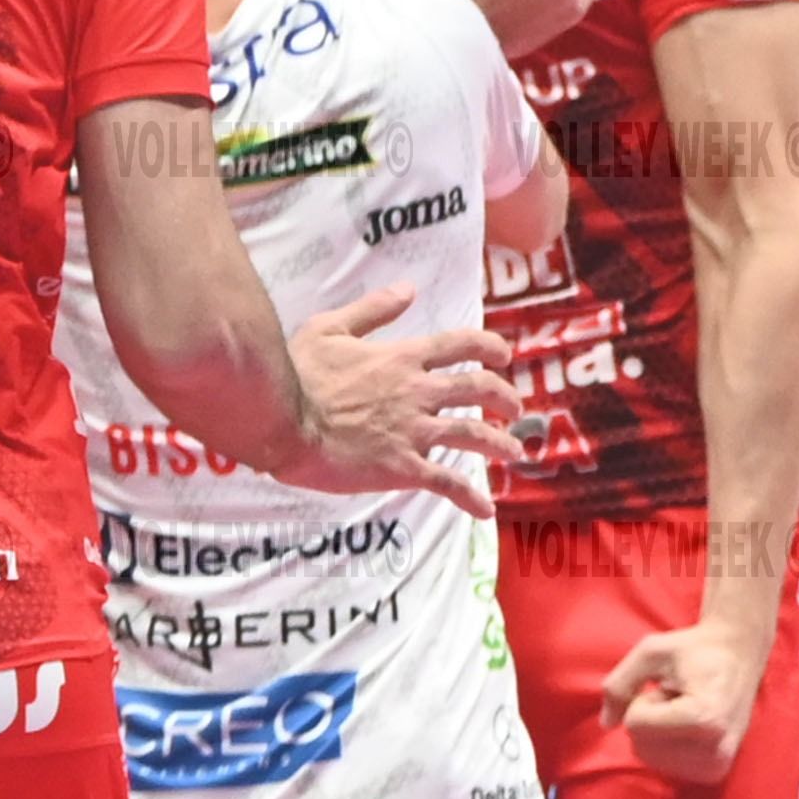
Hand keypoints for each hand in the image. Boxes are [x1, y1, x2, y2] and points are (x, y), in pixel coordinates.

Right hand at [270, 282, 521, 518]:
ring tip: (515, 452)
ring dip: (500, 443)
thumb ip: (373, 309)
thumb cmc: (298, 372)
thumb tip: (408, 289)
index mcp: (403, 357)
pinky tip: (485, 509)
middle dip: (504, 397)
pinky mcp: (402, 467)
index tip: (504, 355)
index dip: (488, 347)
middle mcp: (418, 392)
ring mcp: (413, 431)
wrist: (283, 420)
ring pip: (473, 435)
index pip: (460, 344)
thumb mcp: (331, 327)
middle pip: (478, 389)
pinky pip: (446, 483)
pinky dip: (470, 496)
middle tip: (515, 406)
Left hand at [599, 618, 767, 783]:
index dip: (643, 699)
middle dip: (649, 718)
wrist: (739, 654)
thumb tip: (606, 723)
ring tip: (685, 708)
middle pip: (641, 747)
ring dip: (658, 731)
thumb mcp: (651, 651)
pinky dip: (668, 745)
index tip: (671, 684)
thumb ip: (620, 683)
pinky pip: (665, 766)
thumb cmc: (695, 649)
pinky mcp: (715, 773)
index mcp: (704, 718)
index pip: (635, 725)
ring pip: (650, 758)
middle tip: (678, 697)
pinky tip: (690, 724)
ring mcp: (716, 766)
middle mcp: (714, 750)